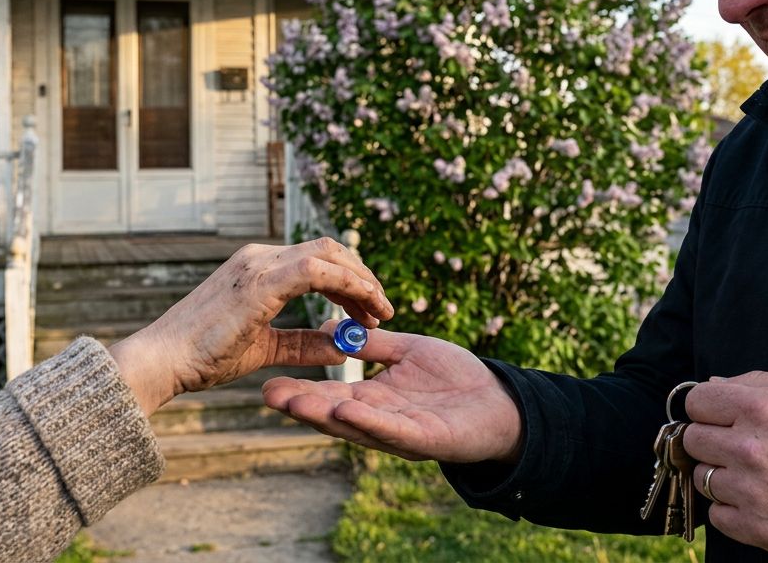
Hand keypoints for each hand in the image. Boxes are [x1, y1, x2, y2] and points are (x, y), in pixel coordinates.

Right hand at [108, 238, 393, 413]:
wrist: (164, 361)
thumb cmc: (205, 356)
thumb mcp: (265, 348)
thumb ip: (304, 344)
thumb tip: (343, 345)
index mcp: (259, 268)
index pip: (319, 258)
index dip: (351, 281)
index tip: (369, 311)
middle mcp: (260, 257)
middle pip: (330, 249)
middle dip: (363, 277)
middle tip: (382, 311)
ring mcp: (259, 265)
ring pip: (329, 254)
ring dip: (361, 281)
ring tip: (379, 312)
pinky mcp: (259, 281)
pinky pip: (316, 270)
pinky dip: (346, 286)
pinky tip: (360, 310)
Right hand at [262, 327, 521, 462]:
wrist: (499, 401)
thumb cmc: (455, 378)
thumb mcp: (407, 351)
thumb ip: (372, 345)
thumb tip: (331, 327)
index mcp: (374, 399)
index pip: (331, 397)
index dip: (302, 392)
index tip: (268, 383)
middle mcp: (381, 420)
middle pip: (335, 416)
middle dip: (303, 407)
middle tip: (269, 395)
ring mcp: (402, 433)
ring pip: (358, 426)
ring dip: (326, 416)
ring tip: (295, 403)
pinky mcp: (427, 439)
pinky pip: (395, 431)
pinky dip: (370, 421)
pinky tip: (347, 409)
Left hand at [682, 372, 767, 558]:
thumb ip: (754, 382)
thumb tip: (712, 384)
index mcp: (757, 408)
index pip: (696, 402)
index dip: (707, 408)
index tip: (719, 416)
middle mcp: (747, 448)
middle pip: (692, 440)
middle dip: (711, 441)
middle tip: (739, 446)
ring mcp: (749, 490)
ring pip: (701, 478)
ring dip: (721, 476)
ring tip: (754, 475)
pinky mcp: (755, 526)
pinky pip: (717, 515)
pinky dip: (732, 509)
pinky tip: (757, 500)